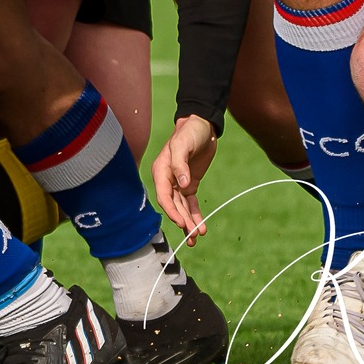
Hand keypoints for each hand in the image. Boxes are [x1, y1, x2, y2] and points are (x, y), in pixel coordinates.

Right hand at [151, 115, 217, 240]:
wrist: (202, 125)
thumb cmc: (189, 132)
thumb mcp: (183, 145)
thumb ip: (180, 164)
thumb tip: (182, 185)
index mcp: (161, 171)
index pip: (164, 196)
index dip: (171, 211)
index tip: (181, 223)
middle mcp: (168, 179)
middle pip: (174, 205)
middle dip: (183, 221)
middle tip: (193, 236)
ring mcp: (179, 183)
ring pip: (182, 207)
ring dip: (189, 222)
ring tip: (197, 237)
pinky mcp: (190, 184)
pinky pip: (191, 203)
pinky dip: (196, 215)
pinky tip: (202, 227)